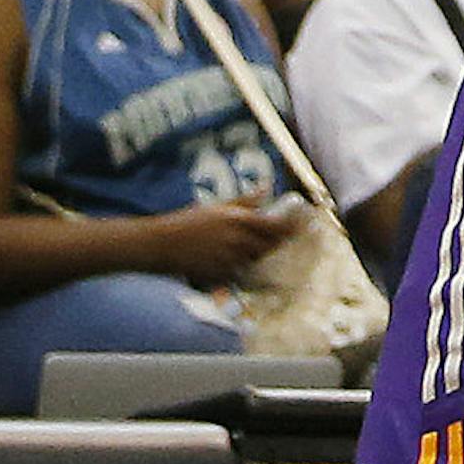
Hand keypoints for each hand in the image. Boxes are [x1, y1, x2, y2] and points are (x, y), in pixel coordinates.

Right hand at [149, 195, 300, 284]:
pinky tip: (243, 255)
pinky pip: (241, 270)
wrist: (161, 245)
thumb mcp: (217, 207)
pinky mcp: (220, 275)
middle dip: (280, 240)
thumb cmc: (188, 222)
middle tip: (287, 233)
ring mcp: (229, 260)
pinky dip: (247, 262)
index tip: (302, 223)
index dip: (291, 226)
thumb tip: (266, 188)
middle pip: (269, 245)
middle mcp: (236, 242)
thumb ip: (245, 201)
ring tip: (264, 241)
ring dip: (263, 250)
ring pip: (257, 258)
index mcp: (237, 221)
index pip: (274, 226)